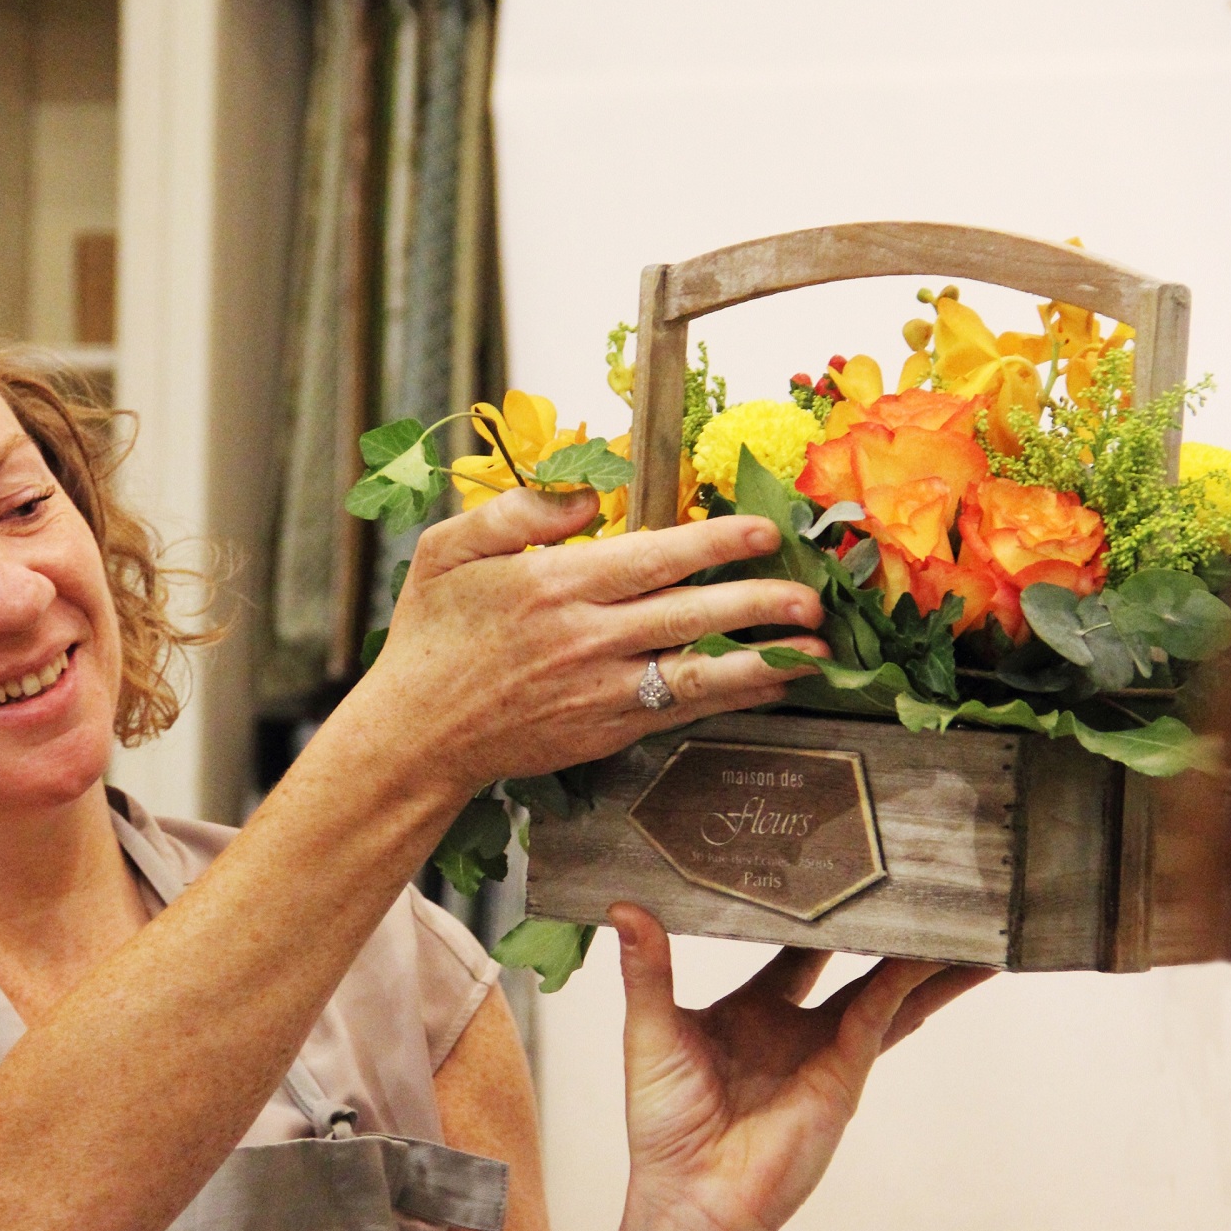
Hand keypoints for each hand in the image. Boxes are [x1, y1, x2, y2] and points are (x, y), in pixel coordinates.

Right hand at [363, 486, 829, 794]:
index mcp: (552, 586)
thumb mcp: (446, 551)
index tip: (763, 532)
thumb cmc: (430, 637)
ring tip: (817, 650)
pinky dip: (730, 698)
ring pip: (697, 672)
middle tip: (813, 596)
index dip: (716, 543)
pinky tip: (767, 683)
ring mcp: (596, 692)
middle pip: (691, 615)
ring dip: (763, 660)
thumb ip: (515, 511)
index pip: (653, 557)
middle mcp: (583, 640)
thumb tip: (583, 496)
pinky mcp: (602, 732)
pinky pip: (680, 711)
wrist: (414, 734)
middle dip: (761, 604)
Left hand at [608, 904, 991, 1230]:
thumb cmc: (665, 1123)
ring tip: (962, 918)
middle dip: (883, 929)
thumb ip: (647, 968)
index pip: (791, 949)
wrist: (691, 1194)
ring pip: (886, 988)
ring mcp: (827, 1050)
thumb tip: (623, 906)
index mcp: (750, 1009)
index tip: (832, 868)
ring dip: (923, 956)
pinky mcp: (846, 1072)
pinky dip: (915, 985)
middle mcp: (795, 1026)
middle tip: (912, 881)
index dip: (811, 913)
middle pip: (852, 963)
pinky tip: (945, 956)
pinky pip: (885, 1015)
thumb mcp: (649, 1028)